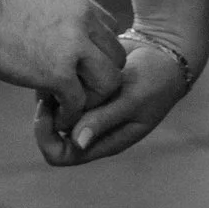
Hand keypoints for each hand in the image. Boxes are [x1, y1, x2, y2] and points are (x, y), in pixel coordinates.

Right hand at [0, 0, 123, 139]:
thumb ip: (55, 8)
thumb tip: (52, 21)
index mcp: (77, 0)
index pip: (109, 30)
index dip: (96, 52)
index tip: (77, 66)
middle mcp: (83, 19)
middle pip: (117, 57)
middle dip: (100, 77)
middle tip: (78, 90)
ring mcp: (73, 46)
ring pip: (109, 81)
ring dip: (92, 98)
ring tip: (70, 106)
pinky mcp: (57, 71)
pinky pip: (79, 102)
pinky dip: (70, 114)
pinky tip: (56, 116)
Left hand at [35, 32, 193, 165]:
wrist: (164, 53)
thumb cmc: (154, 82)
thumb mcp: (132, 101)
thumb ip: (105, 119)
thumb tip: (77, 142)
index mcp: (102, 141)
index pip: (60, 154)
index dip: (47, 137)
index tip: (49, 108)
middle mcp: (91, 128)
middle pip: (50, 132)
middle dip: (44, 111)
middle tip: (49, 85)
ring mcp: (87, 108)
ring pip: (52, 108)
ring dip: (50, 91)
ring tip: (57, 69)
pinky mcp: (85, 87)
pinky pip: (59, 88)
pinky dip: (57, 77)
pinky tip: (64, 60)